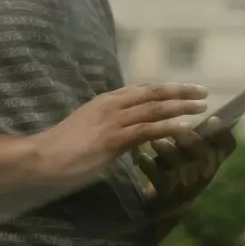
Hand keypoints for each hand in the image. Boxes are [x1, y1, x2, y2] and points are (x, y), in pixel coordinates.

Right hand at [34, 83, 208, 184]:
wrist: (42, 156)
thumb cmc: (62, 147)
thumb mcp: (89, 129)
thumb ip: (110, 127)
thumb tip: (128, 135)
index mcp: (103, 101)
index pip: (140, 89)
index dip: (163, 89)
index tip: (182, 89)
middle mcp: (110, 105)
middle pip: (151, 92)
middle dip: (179, 90)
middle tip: (202, 91)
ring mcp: (112, 120)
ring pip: (153, 108)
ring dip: (180, 106)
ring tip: (201, 106)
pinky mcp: (113, 138)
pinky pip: (147, 130)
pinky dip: (168, 127)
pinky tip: (185, 127)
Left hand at [137, 118, 236, 220]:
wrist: (161, 206)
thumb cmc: (174, 168)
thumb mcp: (185, 150)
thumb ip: (190, 130)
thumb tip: (190, 96)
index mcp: (210, 159)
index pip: (227, 147)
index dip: (224, 134)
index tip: (215, 118)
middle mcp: (202, 173)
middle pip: (204, 156)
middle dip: (193, 140)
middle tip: (181, 127)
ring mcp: (185, 187)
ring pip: (182, 168)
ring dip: (169, 151)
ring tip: (155, 141)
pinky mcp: (167, 196)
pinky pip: (160, 181)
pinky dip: (151, 167)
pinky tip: (142, 158)